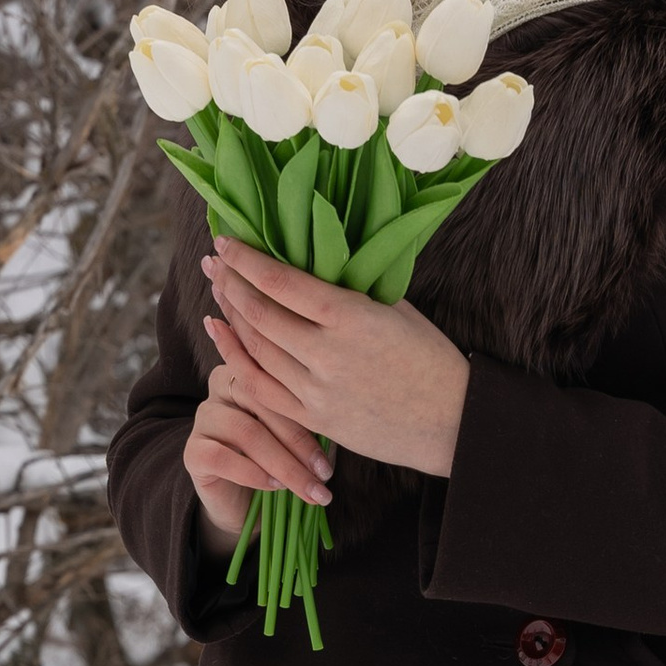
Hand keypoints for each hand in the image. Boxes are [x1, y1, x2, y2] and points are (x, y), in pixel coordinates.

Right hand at [182, 347, 332, 556]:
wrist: (245, 503)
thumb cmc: (280, 460)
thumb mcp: (301, 436)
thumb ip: (312, 419)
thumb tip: (341, 421)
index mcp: (252, 369)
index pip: (279, 378)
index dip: (309, 411)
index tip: (337, 440)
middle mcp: (223, 385)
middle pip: (262, 401)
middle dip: (299, 442)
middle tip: (324, 474)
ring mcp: (204, 416)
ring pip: (245, 431)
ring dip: (281, 463)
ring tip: (305, 487)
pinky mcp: (192, 450)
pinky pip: (220, 456)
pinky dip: (252, 473)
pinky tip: (273, 487)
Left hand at [201, 247, 469, 479]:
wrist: (452, 422)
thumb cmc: (430, 358)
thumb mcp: (396, 309)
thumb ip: (350, 290)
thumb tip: (311, 264)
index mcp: (352, 318)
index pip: (283, 282)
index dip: (248, 261)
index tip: (227, 242)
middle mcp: (327, 354)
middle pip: (260, 314)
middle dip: (231, 284)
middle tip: (214, 263)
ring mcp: (317, 391)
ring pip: (255, 349)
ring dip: (229, 316)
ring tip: (217, 292)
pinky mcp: (314, 419)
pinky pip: (260, 389)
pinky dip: (235, 359)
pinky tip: (221, 336)